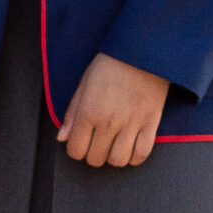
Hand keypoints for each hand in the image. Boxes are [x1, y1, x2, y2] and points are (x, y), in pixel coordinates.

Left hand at [59, 52, 168, 166]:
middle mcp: (108, 122)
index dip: (76, 150)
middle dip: (93, 154)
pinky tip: (130, 148)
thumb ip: (72, 114)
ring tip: (113, 146)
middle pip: (95, 159)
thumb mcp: (84, 84)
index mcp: (88, 112)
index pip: (75, 150)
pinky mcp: (151, 124)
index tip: (80, 143)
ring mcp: (131, 124)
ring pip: (117, 161)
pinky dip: (134, 157)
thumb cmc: (110, 65)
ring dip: (113, 157)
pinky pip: (142, 154)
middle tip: (97, 143)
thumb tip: (62, 138)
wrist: (141, 51)